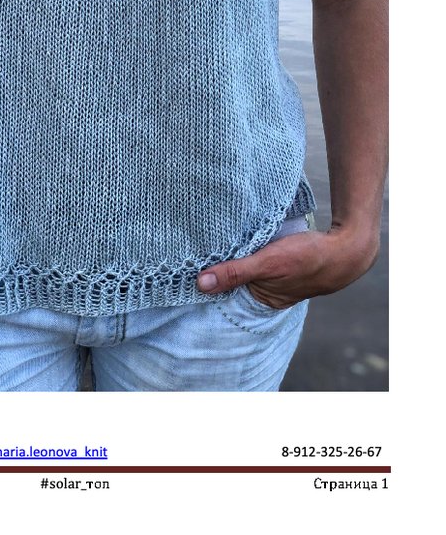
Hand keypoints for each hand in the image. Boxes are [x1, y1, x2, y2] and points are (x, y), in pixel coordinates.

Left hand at [196, 227, 379, 309]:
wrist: (347, 248)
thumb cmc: (308, 259)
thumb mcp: (267, 263)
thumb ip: (235, 273)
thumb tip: (200, 284)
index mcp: (263, 299)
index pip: (226, 292)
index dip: (208, 278)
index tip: (186, 264)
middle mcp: (267, 291)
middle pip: (234, 278)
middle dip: (218, 265)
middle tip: (194, 247)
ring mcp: (275, 276)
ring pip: (246, 265)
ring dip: (234, 253)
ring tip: (213, 238)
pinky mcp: (281, 260)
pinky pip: (258, 255)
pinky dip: (249, 247)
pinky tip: (239, 235)